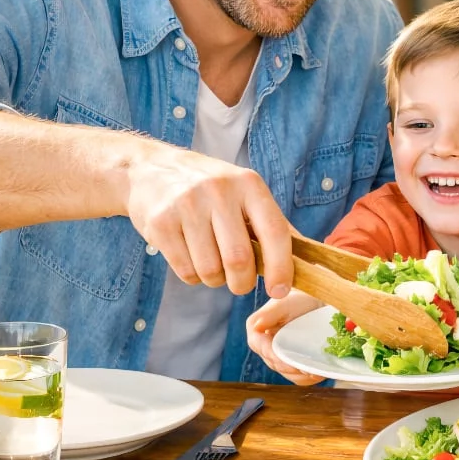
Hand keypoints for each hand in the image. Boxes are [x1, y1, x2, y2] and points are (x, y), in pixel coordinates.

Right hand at [126, 142, 293, 296]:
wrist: (149, 168)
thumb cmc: (209, 189)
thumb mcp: (243, 193)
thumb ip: (271, 225)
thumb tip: (308, 263)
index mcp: (249, 184)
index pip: (275, 232)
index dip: (281, 267)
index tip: (280, 291)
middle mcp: (219, 190)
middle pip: (239, 260)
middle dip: (242, 283)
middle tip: (238, 283)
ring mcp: (186, 204)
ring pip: (210, 270)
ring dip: (214, 280)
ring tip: (211, 262)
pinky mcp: (160, 222)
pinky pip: (186, 271)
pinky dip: (193, 276)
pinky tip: (190, 256)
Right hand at [246, 290, 323, 384]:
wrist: (315, 302)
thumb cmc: (299, 298)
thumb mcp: (285, 301)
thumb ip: (270, 312)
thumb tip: (256, 326)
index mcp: (257, 331)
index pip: (262, 349)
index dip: (276, 357)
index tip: (291, 361)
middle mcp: (264, 346)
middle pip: (275, 364)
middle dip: (292, 368)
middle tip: (309, 370)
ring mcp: (278, 356)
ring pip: (286, 373)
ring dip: (301, 376)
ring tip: (317, 373)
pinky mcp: (291, 363)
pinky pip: (297, 377)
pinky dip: (308, 377)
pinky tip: (319, 373)